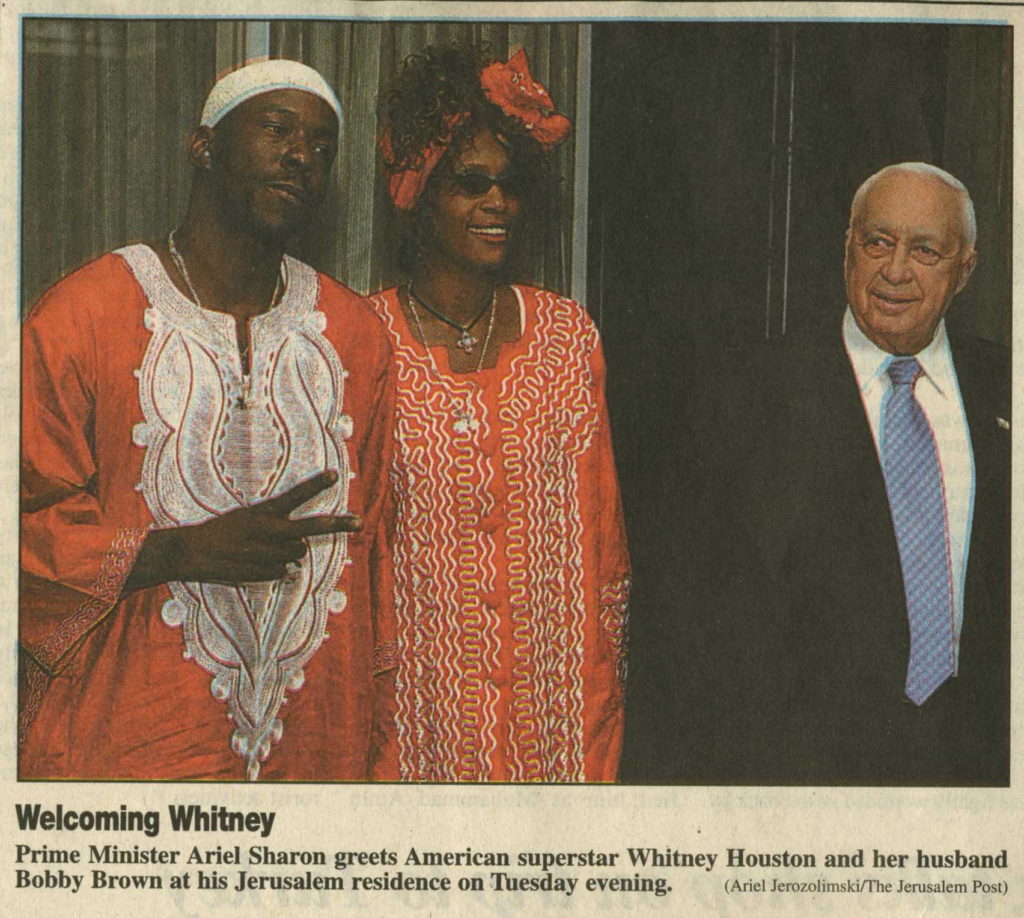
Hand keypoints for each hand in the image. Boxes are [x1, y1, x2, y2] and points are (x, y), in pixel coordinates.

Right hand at [124, 471, 359, 590]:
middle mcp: (267, 530)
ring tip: (266, 548)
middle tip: (360, 522)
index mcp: (263, 512)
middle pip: (310, 528)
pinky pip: (282, 571)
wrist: (191, 552)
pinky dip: (276, 569)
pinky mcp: (261, 571)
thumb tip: (300, 551)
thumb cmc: (222, 532)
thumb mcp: (247, 519)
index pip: (294, 496)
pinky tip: (256, 563)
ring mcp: (266, 552)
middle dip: (337, 525)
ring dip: (292, 551)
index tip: (334, 475)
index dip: (315, 485)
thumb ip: (275, 528)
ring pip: (298, 552)